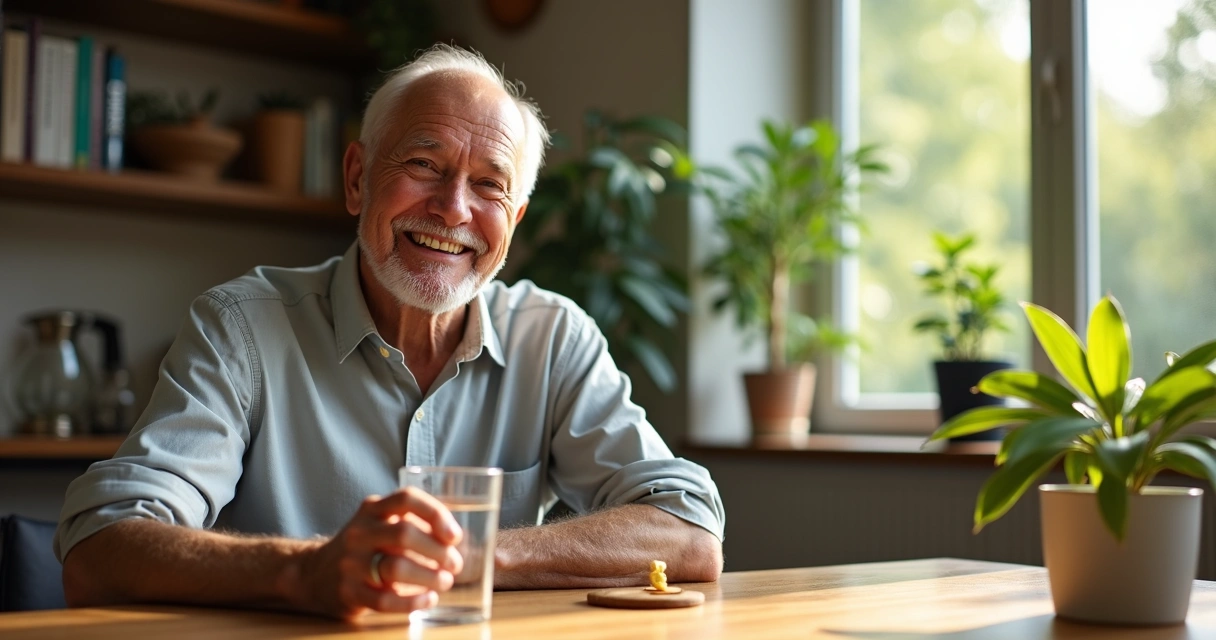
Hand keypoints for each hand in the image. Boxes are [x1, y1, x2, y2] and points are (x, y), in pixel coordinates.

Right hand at [289, 488, 463, 618]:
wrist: (313, 573)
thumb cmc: (362, 548)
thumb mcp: (379, 524)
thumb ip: (411, 524)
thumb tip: (455, 539)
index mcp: (373, 510)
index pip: (406, 499)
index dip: (436, 514)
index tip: (454, 535)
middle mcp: (359, 532)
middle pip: (405, 534)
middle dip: (438, 551)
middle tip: (455, 564)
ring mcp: (351, 563)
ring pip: (396, 568)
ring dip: (429, 577)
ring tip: (444, 582)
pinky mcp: (348, 592)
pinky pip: (384, 600)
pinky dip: (413, 601)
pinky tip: (428, 599)